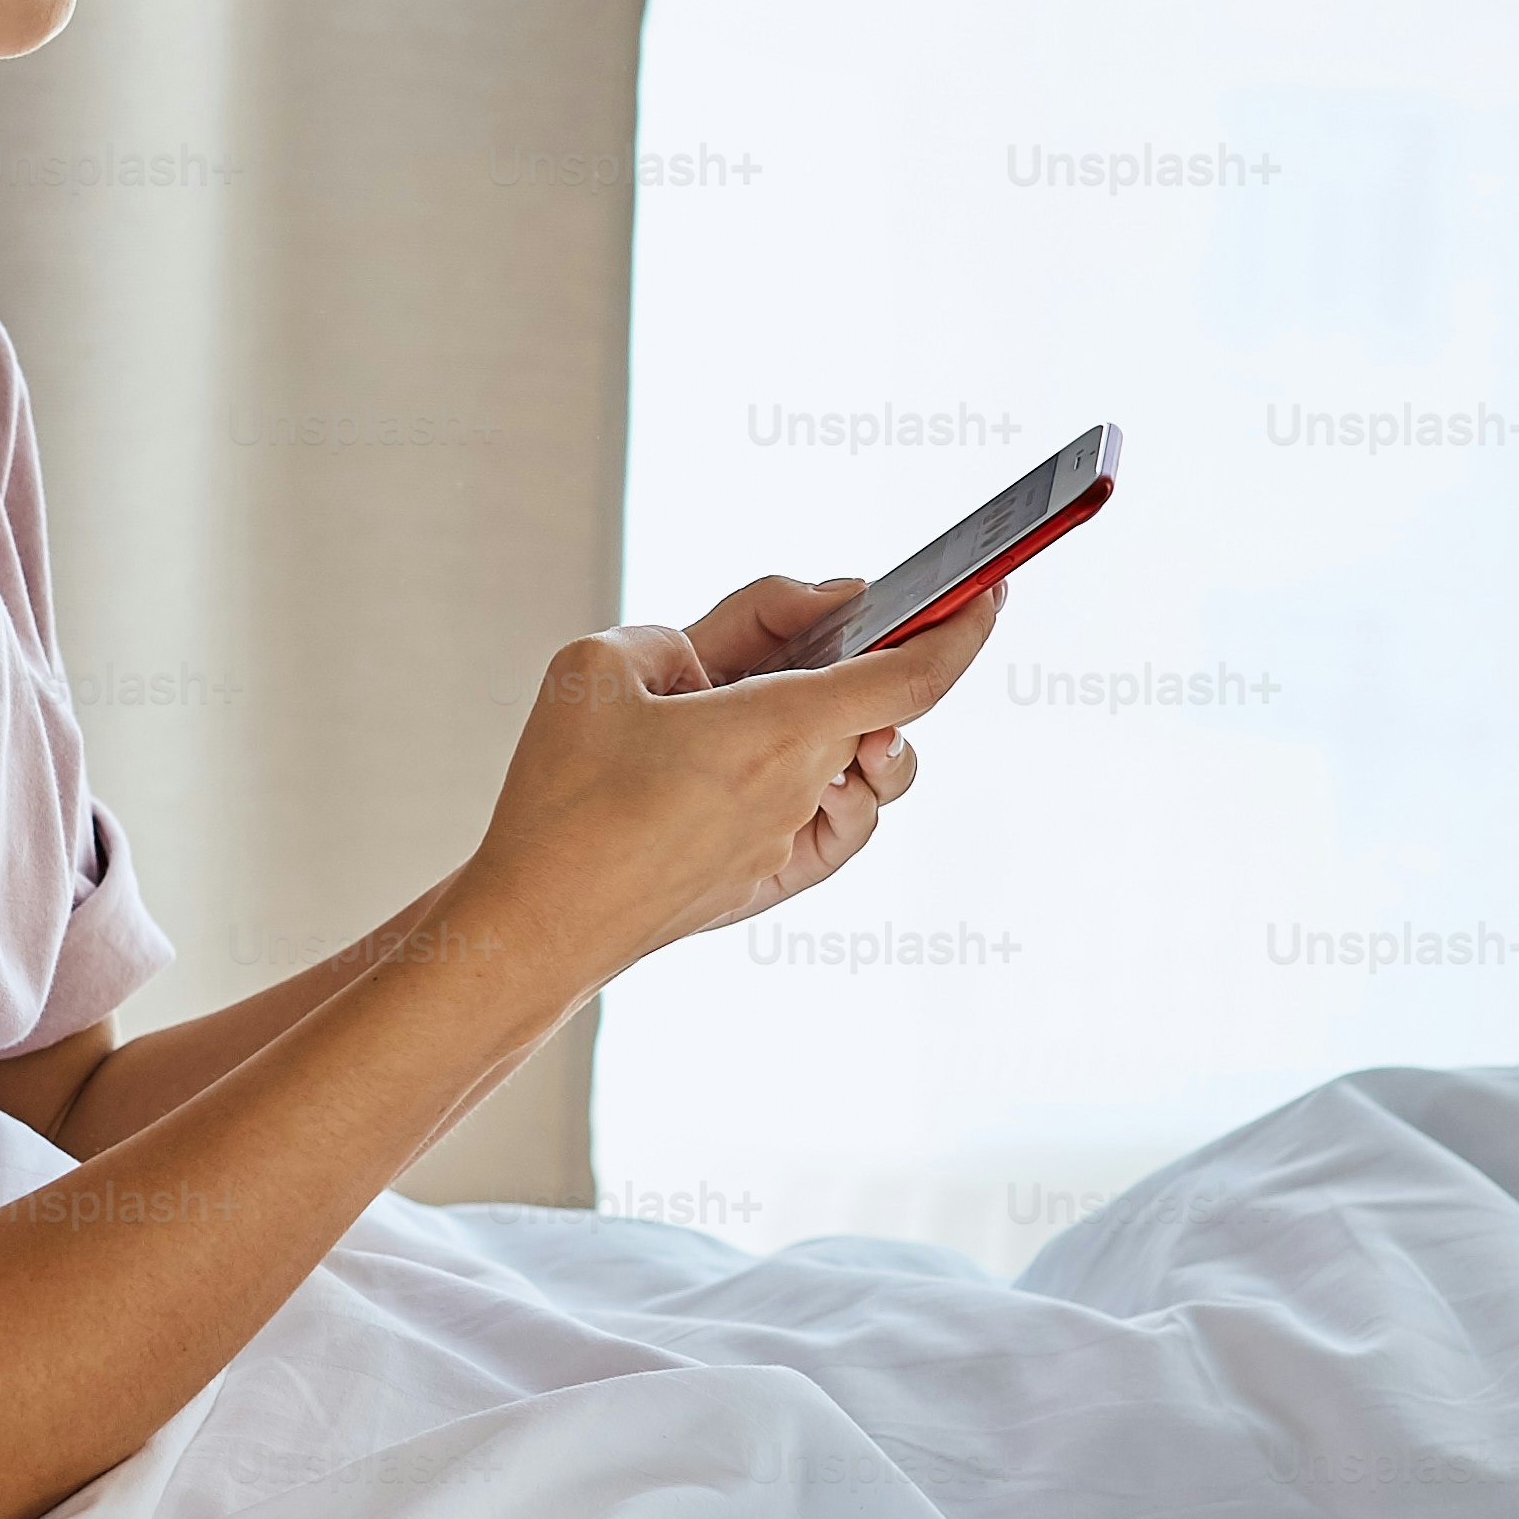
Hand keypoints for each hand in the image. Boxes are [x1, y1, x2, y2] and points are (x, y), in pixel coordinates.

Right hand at [459, 574, 1000, 989]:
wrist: (529, 926)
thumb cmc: (560, 798)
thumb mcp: (602, 664)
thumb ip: (705, 627)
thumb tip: (778, 632)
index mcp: (778, 731)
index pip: (913, 675)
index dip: (962, 629)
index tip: (989, 593)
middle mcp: (802, 793)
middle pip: (870, 708)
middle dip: (841, 657)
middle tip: (772, 633)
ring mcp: (789, 846)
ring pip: (864, 772)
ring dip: (840, 726)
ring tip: (763, 702)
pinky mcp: (765, 882)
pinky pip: (833, 825)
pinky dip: (826, 785)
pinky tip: (784, 769)